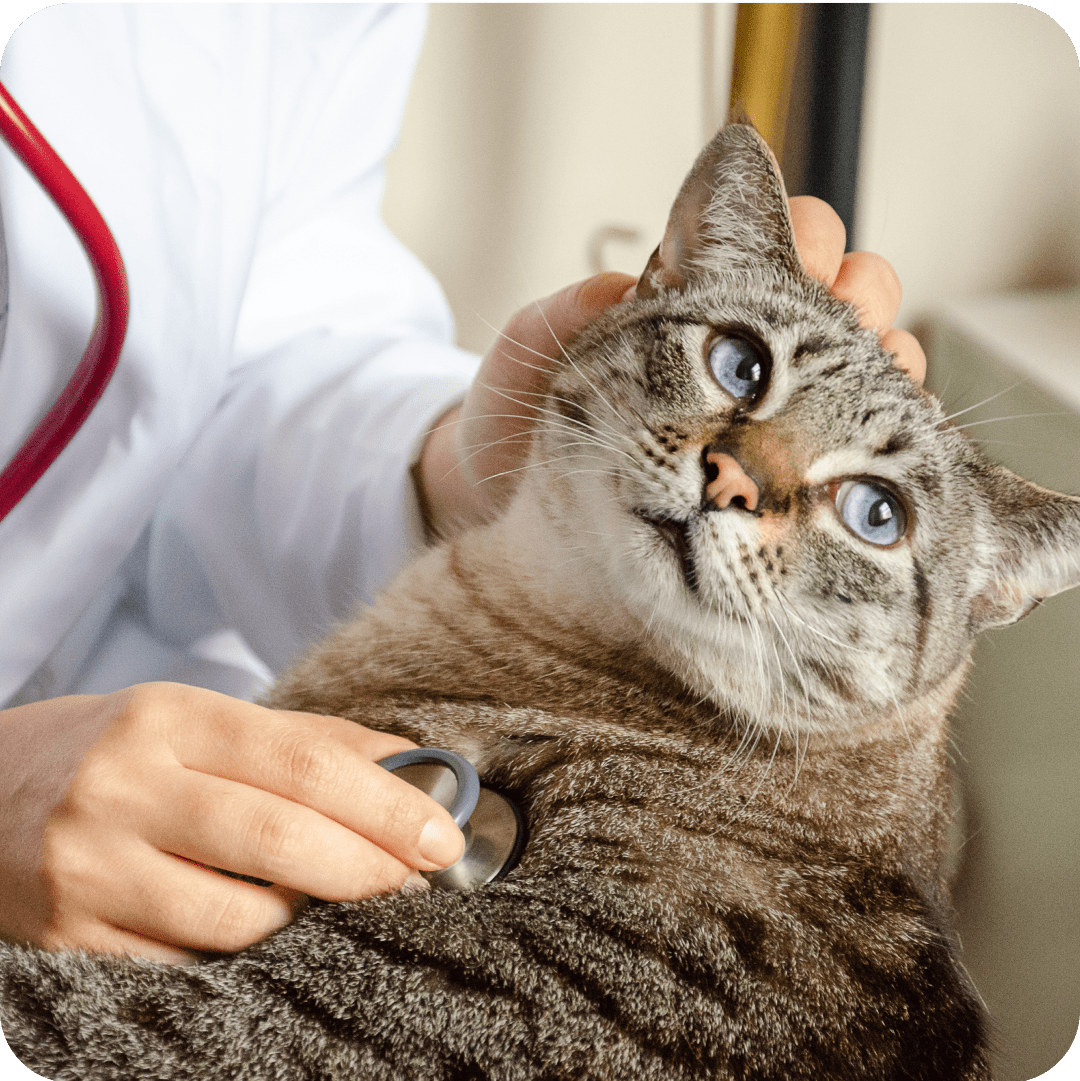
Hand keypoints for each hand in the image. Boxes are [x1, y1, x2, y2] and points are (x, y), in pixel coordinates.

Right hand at [0, 683, 464, 962]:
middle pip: (279, 842)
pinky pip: (189, 965)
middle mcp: (122, 789)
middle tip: (416, 879)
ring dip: (308, 919)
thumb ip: (312, 741)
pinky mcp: (68, 941)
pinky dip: (245, 954)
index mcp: (169, 718)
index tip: (440, 836)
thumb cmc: (125, 752)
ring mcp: (87, 870)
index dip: (385, 806)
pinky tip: (267, 929)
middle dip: (368, 870)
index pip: (303, 764)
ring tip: (328, 898)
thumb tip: (414, 766)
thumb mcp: (207, 721)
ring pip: (239, 921)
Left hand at [418, 196, 924, 539]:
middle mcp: (746, 348)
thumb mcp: (530, 357)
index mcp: (694, 299)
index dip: (806, 238)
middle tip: (830, 328)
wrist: (512, 510)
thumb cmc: (518, 425)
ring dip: (880, 355)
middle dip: (856, 294)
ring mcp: (773, 407)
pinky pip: (863, 431)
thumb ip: (573, 312)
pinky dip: (885, 420)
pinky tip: (873, 428)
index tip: (795, 264)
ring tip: (860, 379)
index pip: (783, 238)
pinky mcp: (783, 470)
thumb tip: (631, 283)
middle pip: (849, 288)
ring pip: (873, 354)